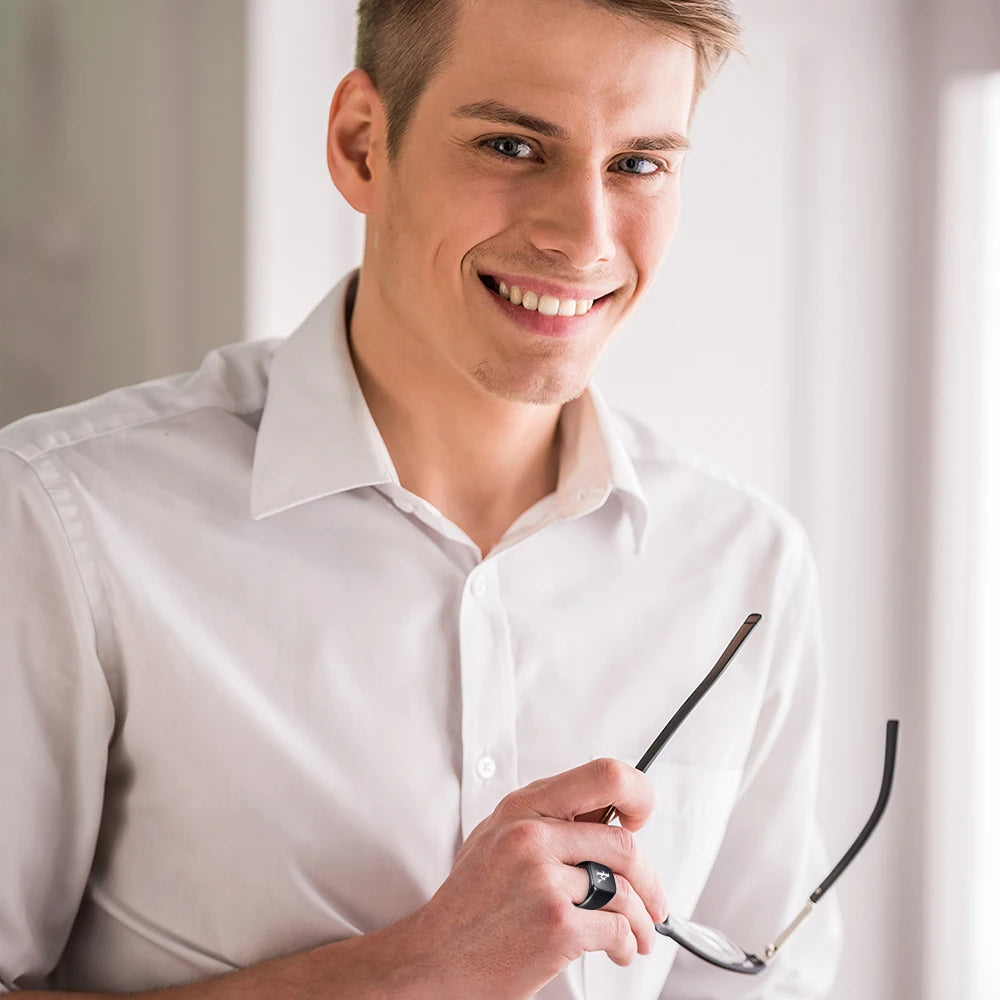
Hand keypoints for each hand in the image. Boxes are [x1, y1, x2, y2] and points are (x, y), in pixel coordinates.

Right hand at [402, 758, 669, 999]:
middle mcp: (532, 836)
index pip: (604, 776)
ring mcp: (543, 880)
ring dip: (641, 920)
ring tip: (637, 934)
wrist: (435, 960)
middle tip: (652, 900)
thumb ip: (545, 821)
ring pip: (625, 890)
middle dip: (648, 879)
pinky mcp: (555, 925)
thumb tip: (602, 815)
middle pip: (623, 842)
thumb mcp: (495, 838)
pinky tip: (618, 950)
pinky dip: (626, 944)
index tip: (638, 820)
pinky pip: (616, 929)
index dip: (636, 795)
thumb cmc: (469, 904)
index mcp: (523, 808)